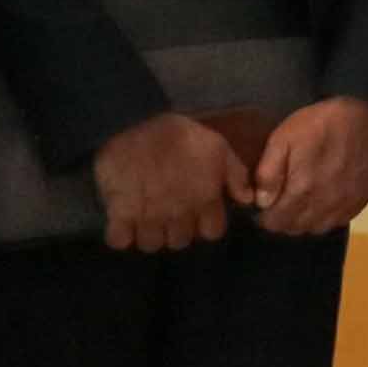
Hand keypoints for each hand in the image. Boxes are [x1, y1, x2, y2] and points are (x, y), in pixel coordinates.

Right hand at [88, 111, 240, 254]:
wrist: (135, 122)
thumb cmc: (179, 134)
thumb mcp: (218, 147)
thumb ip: (236, 175)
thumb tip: (248, 201)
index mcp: (205, 199)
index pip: (212, 233)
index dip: (204, 226)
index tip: (196, 216)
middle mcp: (180, 214)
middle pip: (180, 241)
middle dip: (176, 231)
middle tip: (167, 214)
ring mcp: (150, 217)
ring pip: (151, 244)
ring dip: (148, 234)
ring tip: (144, 218)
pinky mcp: (120, 214)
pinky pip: (120, 240)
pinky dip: (120, 235)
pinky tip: (122, 222)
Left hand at [247, 94, 367, 240]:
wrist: (361, 115)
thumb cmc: (317, 125)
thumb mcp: (282, 140)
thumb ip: (268, 173)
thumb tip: (262, 202)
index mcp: (303, 189)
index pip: (276, 222)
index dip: (264, 218)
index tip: (263, 208)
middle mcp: (326, 202)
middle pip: (297, 228)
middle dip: (283, 221)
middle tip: (279, 205)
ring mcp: (347, 202)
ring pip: (318, 228)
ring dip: (305, 221)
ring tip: (300, 204)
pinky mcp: (362, 199)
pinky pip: (339, 221)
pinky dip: (327, 217)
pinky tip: (322, 201)